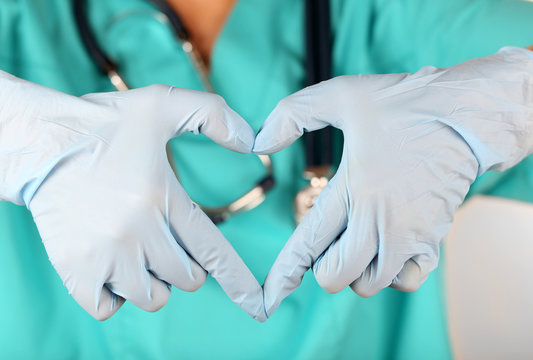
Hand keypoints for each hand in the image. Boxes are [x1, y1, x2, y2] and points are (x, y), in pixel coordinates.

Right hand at [0, 73, 265, 320]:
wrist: (38, 143)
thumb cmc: (101, 124)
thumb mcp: (161, 103)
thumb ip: (213, 115)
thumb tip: (253, 143)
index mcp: (162, 197)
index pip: (213, 250)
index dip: (238, 280)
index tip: (256, 303)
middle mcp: (137, 231)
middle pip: (187, 278)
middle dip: (187, 264)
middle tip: (168, 239)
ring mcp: (105, 255)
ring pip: (152, 297)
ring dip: (154, 281)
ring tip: (140, 251)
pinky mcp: (74, 270)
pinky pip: (108, 308)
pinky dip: (115, 295)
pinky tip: (113, 267)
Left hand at [254, 47, 532, 316]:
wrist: (465, 115)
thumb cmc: (403, 104)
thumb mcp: (341, 94)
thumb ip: (293, 114)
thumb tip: (258, 142)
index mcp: (354, 188)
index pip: (310, 243)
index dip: (285, 273)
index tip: (268, 298)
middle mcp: (380, 219)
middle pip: (336, 276)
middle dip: (322, 266)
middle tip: (328, 239)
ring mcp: (409, 234)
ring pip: (369, 284)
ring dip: (355, 270)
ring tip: (356, 238)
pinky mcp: (433, 239)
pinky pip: (406, 281)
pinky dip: (390, 275)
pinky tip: (385, 247)